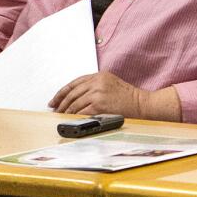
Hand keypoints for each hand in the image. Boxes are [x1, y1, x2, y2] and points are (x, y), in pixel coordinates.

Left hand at [49, 71, 180, 120]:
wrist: (142, 104)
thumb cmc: (128, 97)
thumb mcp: (110, 84)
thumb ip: (94, 86)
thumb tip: (75, 98)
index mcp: (98, 76)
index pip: (74, 83)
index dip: (61, 92)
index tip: (54, 100)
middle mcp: (97, 82)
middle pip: (72, 93)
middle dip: (61, 103)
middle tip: (55, 110)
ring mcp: (98, 93)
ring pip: (75, 103)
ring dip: (66, 111)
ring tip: (62, 117)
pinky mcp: (100, 105)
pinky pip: (81, 112)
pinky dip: (74, 117)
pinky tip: (71, 120)